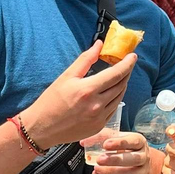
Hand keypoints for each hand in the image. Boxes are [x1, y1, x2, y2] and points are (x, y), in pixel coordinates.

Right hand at [20, 41, 136, 148]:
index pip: (116, 74)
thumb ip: (85, 59)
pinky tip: (112, 92)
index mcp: (88, 90)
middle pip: (121, 85)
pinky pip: (113, 109)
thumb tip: (99, 45)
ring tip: (120, 76)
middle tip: (127, 64)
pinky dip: (116, 98)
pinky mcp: (99, 127)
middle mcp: (96, 105)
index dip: (128, 63)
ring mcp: (99, 118)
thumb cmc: (51, 101)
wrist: (41, 128)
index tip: (133, 56)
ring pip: (120, 97)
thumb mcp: (66, 76)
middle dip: (127, 73)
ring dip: (123, 85)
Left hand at [85, 132, 151, 173]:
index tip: (106, 144)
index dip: (120, 143)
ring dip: (112, 172)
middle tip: (100, 159)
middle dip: (116, 160)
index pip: (134, 141)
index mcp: (140, 142)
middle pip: (134, 159)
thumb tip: (84, 141)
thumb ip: (102, 137)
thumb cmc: (126, 148)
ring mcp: (142, 171)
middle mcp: (144, 156)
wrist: (141, 163)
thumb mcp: (118, 138)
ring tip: (97, 169)